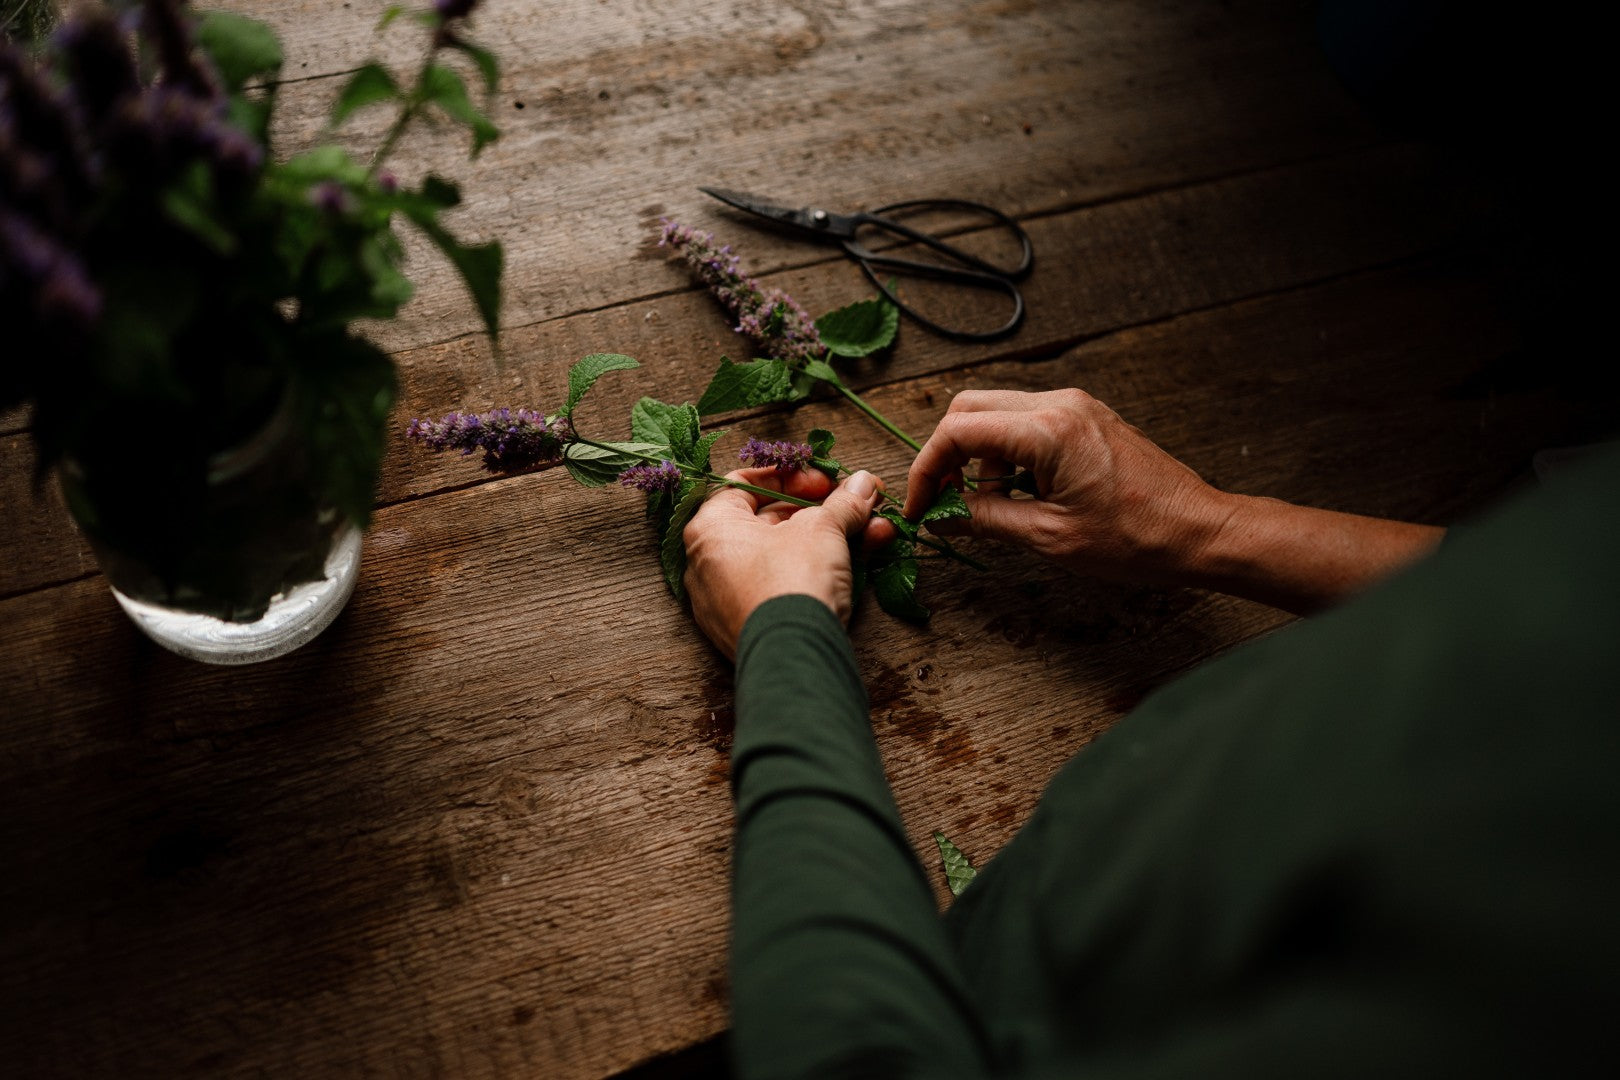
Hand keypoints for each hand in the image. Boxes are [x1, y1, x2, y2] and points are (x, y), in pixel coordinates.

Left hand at [683, 467, 892, 658]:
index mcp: (710, 529)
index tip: (827, 481)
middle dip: (822, 511)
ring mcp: (726, 601)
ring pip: (783, 557)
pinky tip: (862, 562)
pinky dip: (817, 573)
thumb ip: (842, 503)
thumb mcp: (823, 528)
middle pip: (769, 522)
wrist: (793, 657)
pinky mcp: (749, 629)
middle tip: (857, 506)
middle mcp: (708, 564)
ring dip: (832, 540)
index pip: (744, 485)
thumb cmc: (792, 579)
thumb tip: (864, 484)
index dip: (791, 476)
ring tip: (877, 532)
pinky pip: (782, 587)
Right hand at [902, 388, 1228, 584]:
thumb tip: (942, 517)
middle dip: (945, 455)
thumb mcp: (1049, 537)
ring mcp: (1076, 406)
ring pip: (997, 414)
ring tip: (991, 508)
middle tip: (942, 501)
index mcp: (1047, 430)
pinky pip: (1028, 423)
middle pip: (969, 409)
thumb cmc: (1137, 539)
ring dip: (979, 458)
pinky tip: (1021, 496)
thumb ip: (985, 521)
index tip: (920, 508)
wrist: (1201, 532)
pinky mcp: (1087, 418)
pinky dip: (1009, 455)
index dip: (925, 471)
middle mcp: (1059, 403)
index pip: (957, 431)